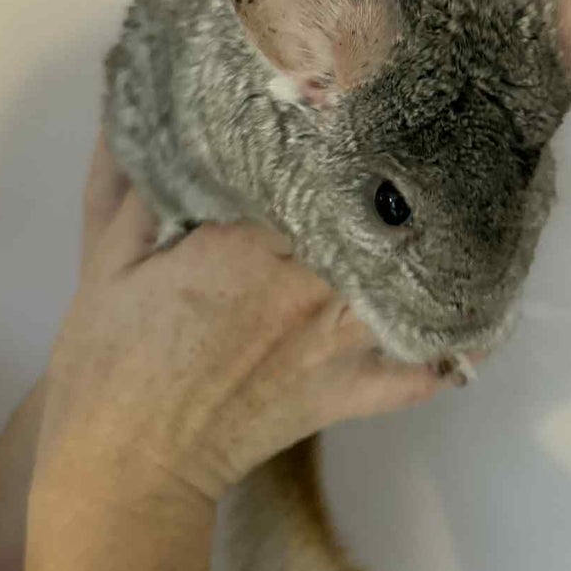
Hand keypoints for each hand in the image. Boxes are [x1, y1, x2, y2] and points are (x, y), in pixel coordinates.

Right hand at [34, 135, 447, 514]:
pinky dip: (447, 347)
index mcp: (255, 243)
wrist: (126, 467)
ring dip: (435, 255)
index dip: (345, 138)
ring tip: (455, 217)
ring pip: (416, 286)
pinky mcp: (353, 395)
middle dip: (399, 188)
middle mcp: (315, 286)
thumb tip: (142, 103)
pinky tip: (462, 314)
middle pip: (384, 223)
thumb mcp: (107, 257)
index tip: (355, 113)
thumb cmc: (109, 358)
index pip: (325, 172)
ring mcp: (341, 344)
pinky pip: (423, 371)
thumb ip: (133, 180)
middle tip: (418, 152)